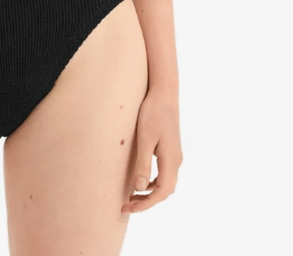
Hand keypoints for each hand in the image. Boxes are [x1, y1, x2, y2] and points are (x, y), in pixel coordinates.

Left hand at [122, 88, 182, 213]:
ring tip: (130, 196)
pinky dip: (152, 181)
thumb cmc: (153, 113)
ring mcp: (175, 155)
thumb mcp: (145, 139)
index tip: (128, 209)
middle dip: (146, 201)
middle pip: (164, 191)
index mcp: (171, 161)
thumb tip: (139, 188)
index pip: (161, 193)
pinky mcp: (170, 149)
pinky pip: (164, 173)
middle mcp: (176, 161)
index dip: (145, 204)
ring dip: (149, 192)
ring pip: (165, 183)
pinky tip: (140, 179)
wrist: (164, 94)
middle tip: (126, 206)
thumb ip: (143, 164)